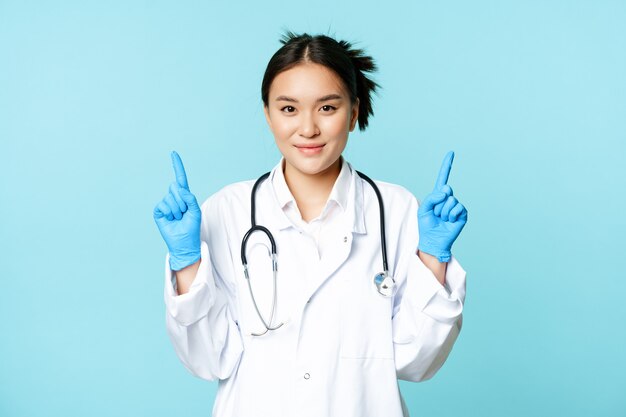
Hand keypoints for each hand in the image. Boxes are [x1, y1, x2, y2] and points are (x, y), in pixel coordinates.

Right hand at [153, 151, 201, 270]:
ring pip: (170, 197)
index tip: (173, 153)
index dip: (177, 166)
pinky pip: (163, 205)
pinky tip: (171, 219)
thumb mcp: (196, 211)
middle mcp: (174, 198)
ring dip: (177, 209)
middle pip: (175, 187)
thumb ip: (191, 198)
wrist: (184, 242)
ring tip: (178, 218)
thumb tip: (180, 188)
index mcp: (184, 196)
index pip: (180, 178)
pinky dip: (169, 212)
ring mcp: (165, 204)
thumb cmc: (191, 227)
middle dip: (182, 201)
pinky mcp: (158, 211)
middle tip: (184, 213)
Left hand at [417, 151, 467, 262]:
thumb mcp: (424, 209)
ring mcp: (456, 206)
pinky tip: (449, 221)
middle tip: (436, 214)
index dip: (447, 165)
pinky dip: (451, 215)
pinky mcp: (462, 214)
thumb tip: (447, 190)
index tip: (451, 153)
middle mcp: (448, 198)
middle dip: (438, 204)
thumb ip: (432, 197)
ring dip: (443, 211)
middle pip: (446, 191)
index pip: (443, 177)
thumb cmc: (426, 225)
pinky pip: (457, 208)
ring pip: (451, 201)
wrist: (433, 240)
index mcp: (438, 195)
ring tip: (442, 219)